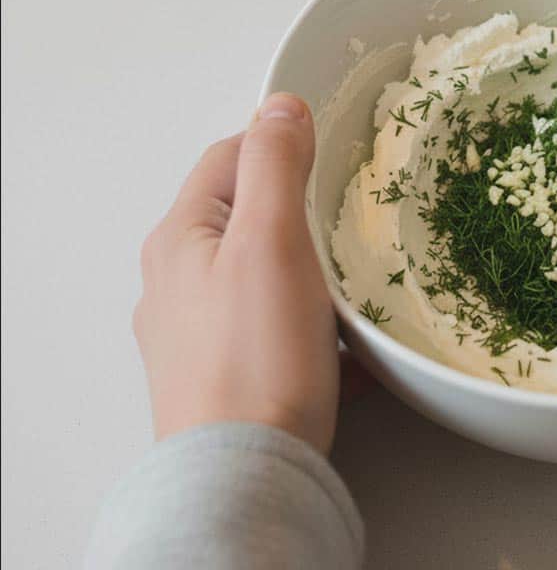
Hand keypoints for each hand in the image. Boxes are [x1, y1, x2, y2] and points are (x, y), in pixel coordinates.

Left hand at [135, 93, 338, 452]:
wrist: (245, 474)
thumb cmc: (257, 355)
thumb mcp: (271, 240)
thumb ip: (274, 165)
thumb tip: (280, 104)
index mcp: (180, 237)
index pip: (230, 156)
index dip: (283, 144)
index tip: (334, 156)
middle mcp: (176, 282)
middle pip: (247, 218)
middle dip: (303, 214)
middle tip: (353, 223)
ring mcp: (197, 334)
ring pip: (265, 277)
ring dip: (313, 275)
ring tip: (357, 290)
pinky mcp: (226, 376)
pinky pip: (275, 330)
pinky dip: (313, 328)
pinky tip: (348, 348)